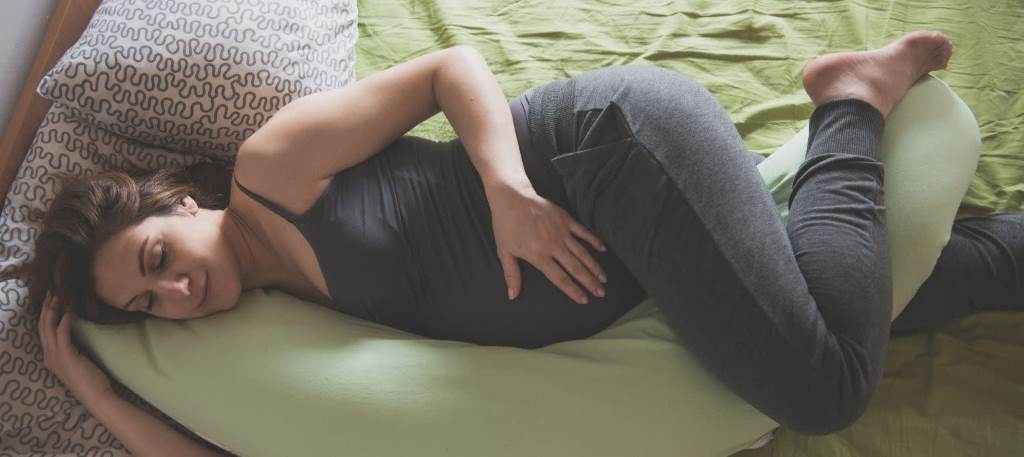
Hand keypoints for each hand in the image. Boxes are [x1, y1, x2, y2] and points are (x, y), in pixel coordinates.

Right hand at [38, 290, 112, 407]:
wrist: (96, 396)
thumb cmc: (91, 379)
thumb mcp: (77, 361)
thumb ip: (72, 348)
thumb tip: (76, 330)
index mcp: (50, 357)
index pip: (43, 331)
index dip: (45, 314)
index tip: (51, 299)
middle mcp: (48, 356)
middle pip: (42, 326)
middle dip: (46, 307)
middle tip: (52, 290)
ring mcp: (55, 356)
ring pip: (48, 327)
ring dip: (53, 309)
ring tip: (59, 294)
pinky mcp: (66, 356)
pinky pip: (62, 334)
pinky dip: (64, 321)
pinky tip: (70, 311)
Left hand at [486, 182, 608, 303]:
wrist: (511, 197)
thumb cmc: (505, 225)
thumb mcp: (504, 252)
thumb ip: (511, 275)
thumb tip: (513, 295)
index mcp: (537, 255)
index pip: (560, 278)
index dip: (573, 291)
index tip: (584, 300)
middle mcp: (552, 245)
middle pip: (576, 268)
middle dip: (590, 282)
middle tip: (601, 293)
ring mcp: (560, 231)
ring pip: (582, 253)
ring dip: (594, 267)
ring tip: (604, 278)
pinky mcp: (565, 219)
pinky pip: (583, 232)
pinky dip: (594, 240)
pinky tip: (603, 249)